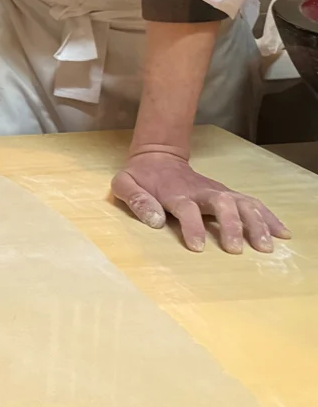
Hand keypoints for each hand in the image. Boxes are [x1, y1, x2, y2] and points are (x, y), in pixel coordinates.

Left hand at [112, 150, 288, 253]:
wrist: (158, 156)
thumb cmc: (141, 176)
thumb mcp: (124, 184)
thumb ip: (136, 199)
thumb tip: (154, 220)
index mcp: (174, 192)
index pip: (186, 209)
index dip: (192, 227)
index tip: (197, 248)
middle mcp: (200, 192)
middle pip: (222, 203)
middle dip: (231, 225)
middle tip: (236, 249)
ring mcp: (217, 191)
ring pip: (242, 203)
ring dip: (256, 223)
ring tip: (266, 246)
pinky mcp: (228, 194)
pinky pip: (252, 203)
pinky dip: (268, 217)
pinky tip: (281, 232)